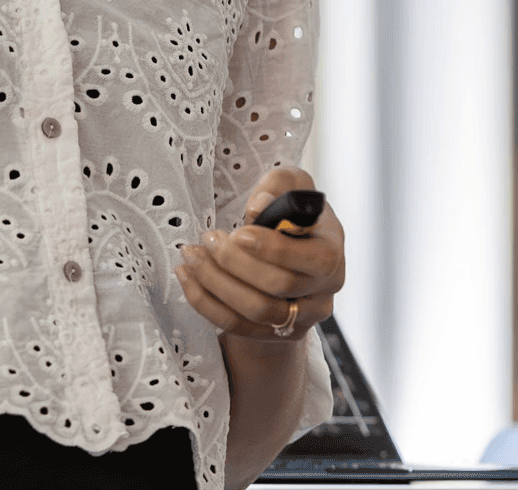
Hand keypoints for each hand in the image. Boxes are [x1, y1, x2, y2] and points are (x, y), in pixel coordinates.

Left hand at [175, 167, 345, 341]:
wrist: (288, 249)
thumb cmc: (289, 211)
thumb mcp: (291, 185)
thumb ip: (279, 186)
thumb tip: (259, 206)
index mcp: (331, 253)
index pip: (313, 261)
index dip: (272, 248)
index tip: (239, 233)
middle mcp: (323, 291)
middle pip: (279, 287)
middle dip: (235, 262)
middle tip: (208, 239)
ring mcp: (302, 317)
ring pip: (256, 311)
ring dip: (215, 282)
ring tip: (191, 255)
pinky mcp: (275, 332)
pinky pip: (236, 326)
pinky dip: (205, 302)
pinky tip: (187, 276)